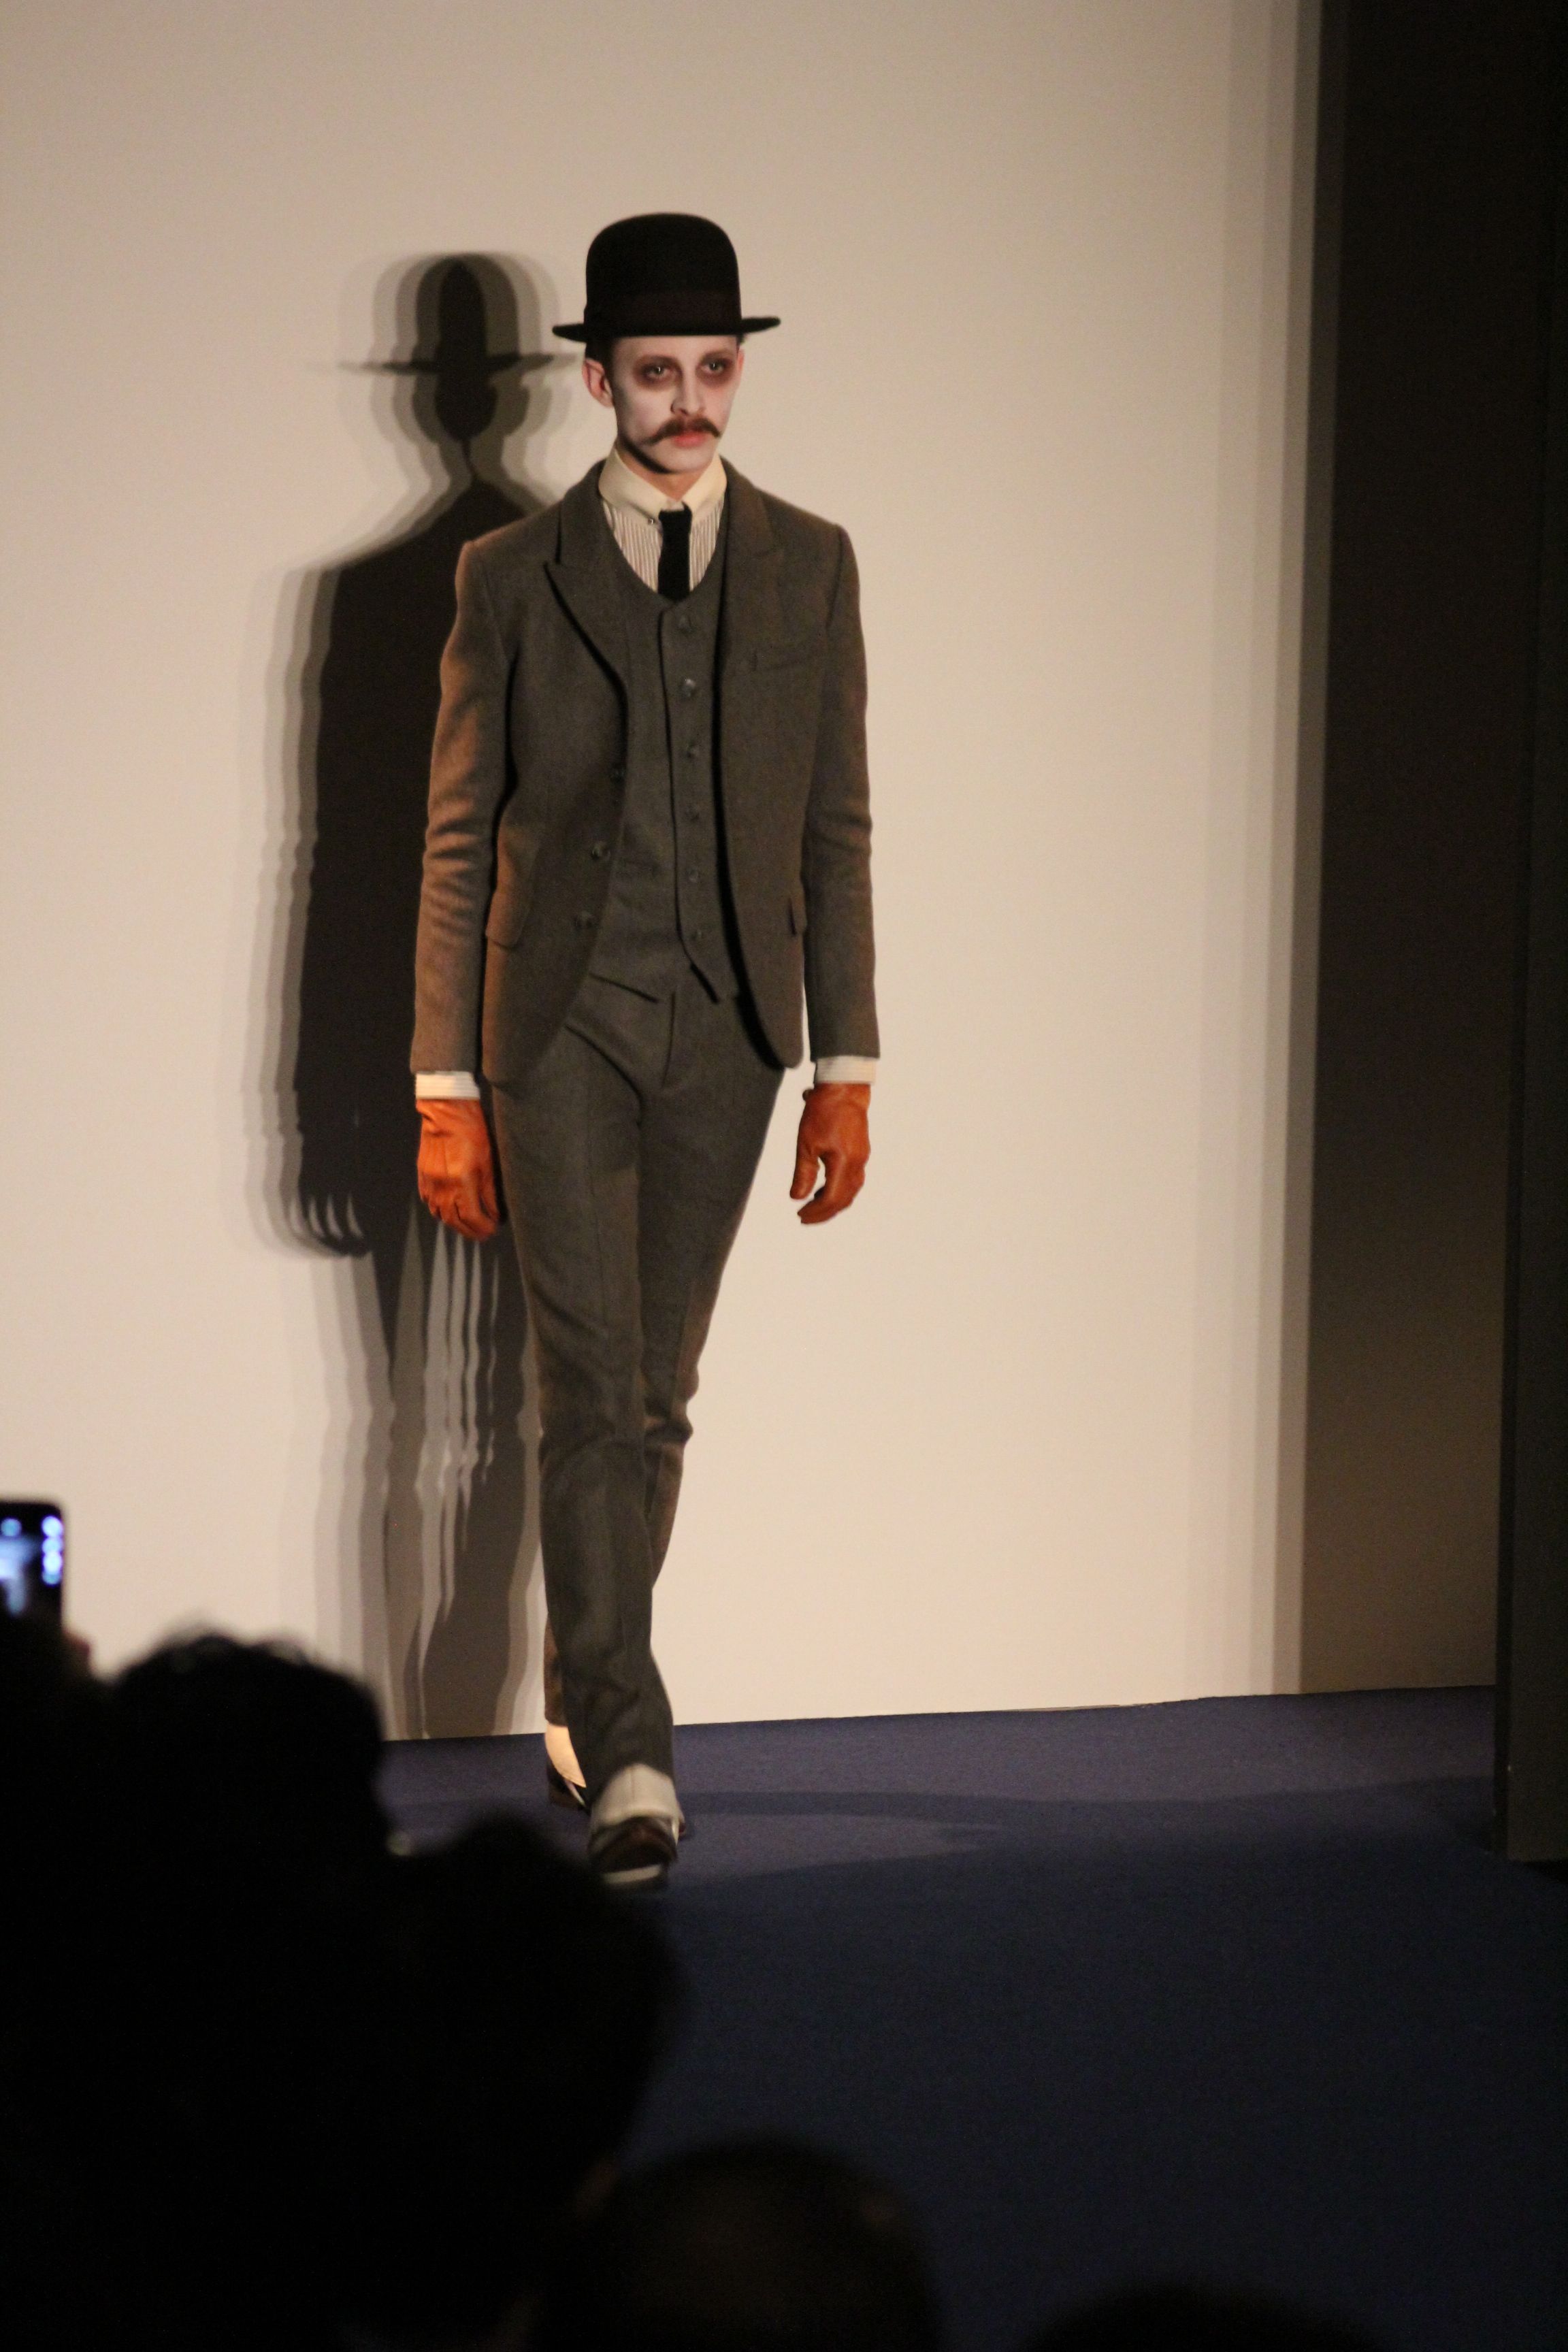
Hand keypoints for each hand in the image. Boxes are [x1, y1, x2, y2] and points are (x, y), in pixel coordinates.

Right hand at [416, 1099, 499, 1240]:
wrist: (446, 1111)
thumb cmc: (471, 1131)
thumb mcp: (488, 1161)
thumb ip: (490, 1192)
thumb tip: (495, 1213)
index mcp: (460, 1182)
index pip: (471, 1217)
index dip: (482, 1228)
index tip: (492, 1230)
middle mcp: (442, 1186)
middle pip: (454, 1221)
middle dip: (470, 1231)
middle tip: (483, 1234)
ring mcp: (429, 1181)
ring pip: (440, 1214)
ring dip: (455, 1223)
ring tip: (469, 1224)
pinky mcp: (422, 1175)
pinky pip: (429, 1201)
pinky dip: (440, 1210)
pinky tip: (450, 1208)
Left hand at [790, 1083, 869, 1224]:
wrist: (845, 1089)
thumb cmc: (823, 1112)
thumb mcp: (806, 1143)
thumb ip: (803, 1173)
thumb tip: (797, 1198)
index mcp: (844, 1163)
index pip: (832, 1199)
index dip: (816, 1212)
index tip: (800, 1216)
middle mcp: (857, 1164)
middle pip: (844, 1200)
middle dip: (824, 1213)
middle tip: (805, 1217)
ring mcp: (862, 1158)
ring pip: (851, 1191)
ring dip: (833, 1202)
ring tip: (813, 1205)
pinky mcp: (861, 1152)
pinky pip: (853, 1180)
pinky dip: (840, 1189)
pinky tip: (825, 1188)